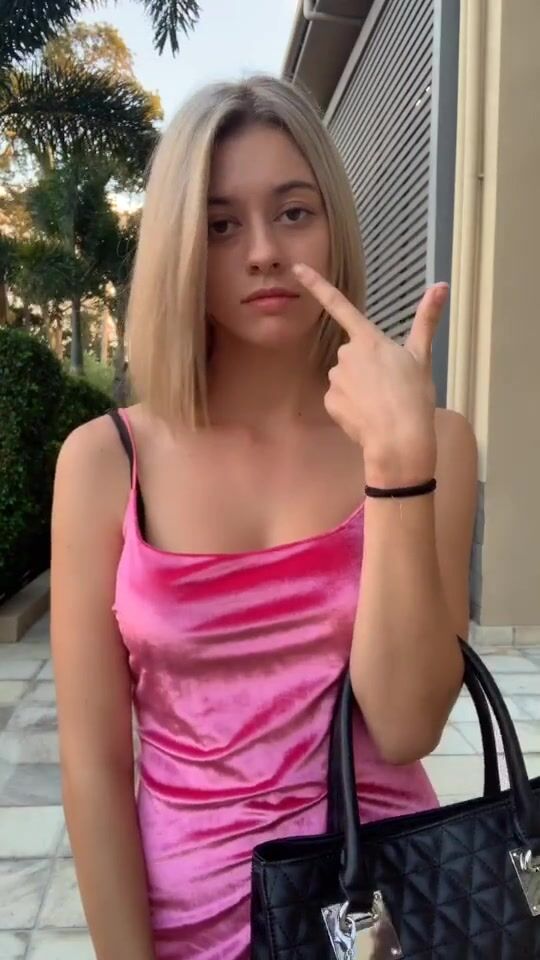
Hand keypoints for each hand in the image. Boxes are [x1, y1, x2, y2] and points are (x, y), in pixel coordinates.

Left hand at [292, 263, 448, 486]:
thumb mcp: (422, 357)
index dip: (317, 285)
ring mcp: (336, 378)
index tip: (297, 269)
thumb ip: (427, 319)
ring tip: (380, 404)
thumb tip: (441, 284)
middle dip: (366, 367)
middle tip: (389, 386)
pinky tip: (367, 416)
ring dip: (359, 388)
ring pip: (345, 378)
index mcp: (369, 340)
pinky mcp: (330, 401)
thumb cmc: (414, 396)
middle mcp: (346, 354)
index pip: (340, 305)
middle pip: (352, 354)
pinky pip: (339, 400)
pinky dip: (350, 407)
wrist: (398, 439)